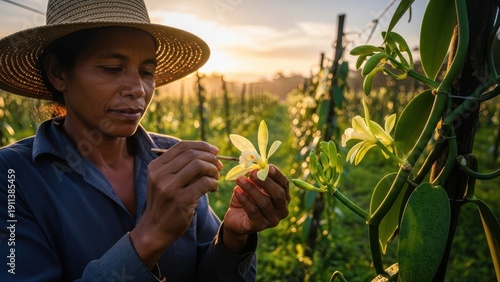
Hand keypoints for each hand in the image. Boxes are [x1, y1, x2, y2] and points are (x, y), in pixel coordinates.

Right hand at [130, 141, 222, 267]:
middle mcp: (160, 174)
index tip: (215, 151)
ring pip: (199, 165)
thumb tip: (208, 152)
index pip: (182, 146)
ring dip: (212, 170)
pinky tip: (213, 188)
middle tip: (218, 166)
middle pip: (192, 154)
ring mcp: (169, 187)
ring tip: (216, 177)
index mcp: (156, 166)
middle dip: (210, 158)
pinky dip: (213, 183)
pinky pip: (204, 183)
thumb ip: (179, 166)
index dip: (202, 146)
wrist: (155, 229)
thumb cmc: (165, 202)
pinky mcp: (181, 200)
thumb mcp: (163, 180)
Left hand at [222, 165, 289, 252]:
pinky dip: (244, 199)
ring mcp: (273, 220)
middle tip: (252, 173)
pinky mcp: (260, 226)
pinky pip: (253, 211)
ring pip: (265, 203)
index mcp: (284, 197)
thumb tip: (255, 166)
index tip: (267, 166)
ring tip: (239, 179)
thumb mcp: (254, 186)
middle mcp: (282, 209)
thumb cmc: (248, 198)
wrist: (236, 218)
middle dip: (265, 182)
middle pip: (278, 194)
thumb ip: (257, 177)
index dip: (277, 175)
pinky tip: (236, 190)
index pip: (284, 184)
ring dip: (251, 189)